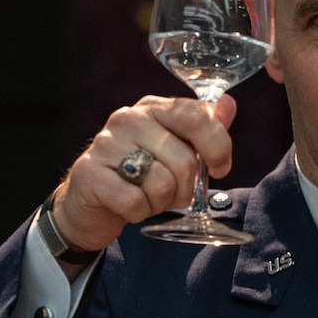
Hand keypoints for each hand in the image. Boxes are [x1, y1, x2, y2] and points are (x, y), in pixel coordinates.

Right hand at [50, 94, 236, 252]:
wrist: (89, 206)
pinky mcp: (89, 174)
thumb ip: (203, 129)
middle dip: (185, 188)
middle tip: (170, 193)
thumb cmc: (139, 177)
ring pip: (161, 182)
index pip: (197, 117)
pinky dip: (138, 212)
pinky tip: (128, 206)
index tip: (220, 168)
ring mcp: (105, 144)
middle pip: (184, 159)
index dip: (218, 147)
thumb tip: (229, 105)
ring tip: (145, 198)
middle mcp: (127, 118)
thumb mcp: (175, 151)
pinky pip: (135, 201)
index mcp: (152, 107)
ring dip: (160, 202)